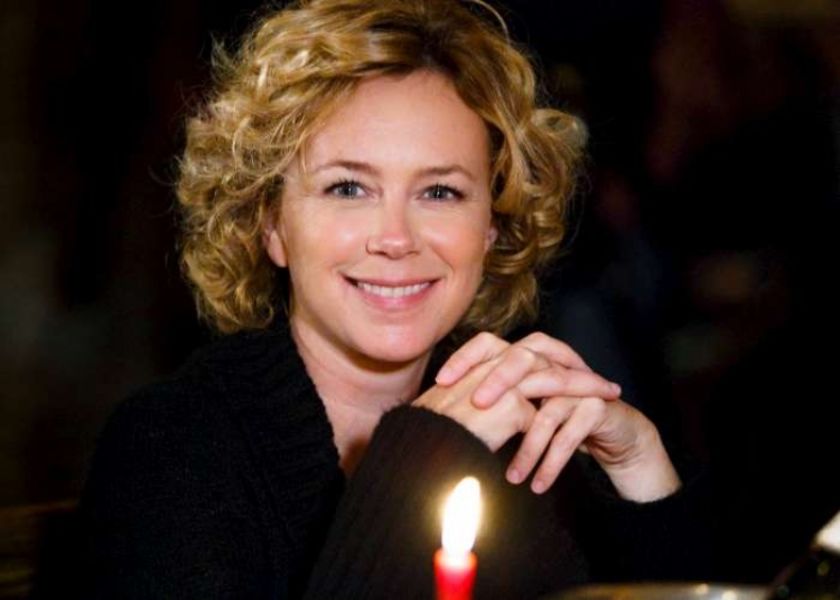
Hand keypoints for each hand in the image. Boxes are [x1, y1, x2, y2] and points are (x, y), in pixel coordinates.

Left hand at [436, 332, 680, 500]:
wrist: (616, 435)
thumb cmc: (559, 424)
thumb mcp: (517, 412)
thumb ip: (486, 407)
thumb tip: (438, 415)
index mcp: (527, 360)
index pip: (490, 344)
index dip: (465, 358)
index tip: (441, 382)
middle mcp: (552, 365)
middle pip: (522, 361)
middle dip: (498, 382)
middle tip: (477, 407)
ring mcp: (576, 384)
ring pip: (546, 410)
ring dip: (528, 448)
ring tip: (511, 476)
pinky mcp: (597, 406)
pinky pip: (570, 434)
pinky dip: (552, 462)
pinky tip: (539, 484)